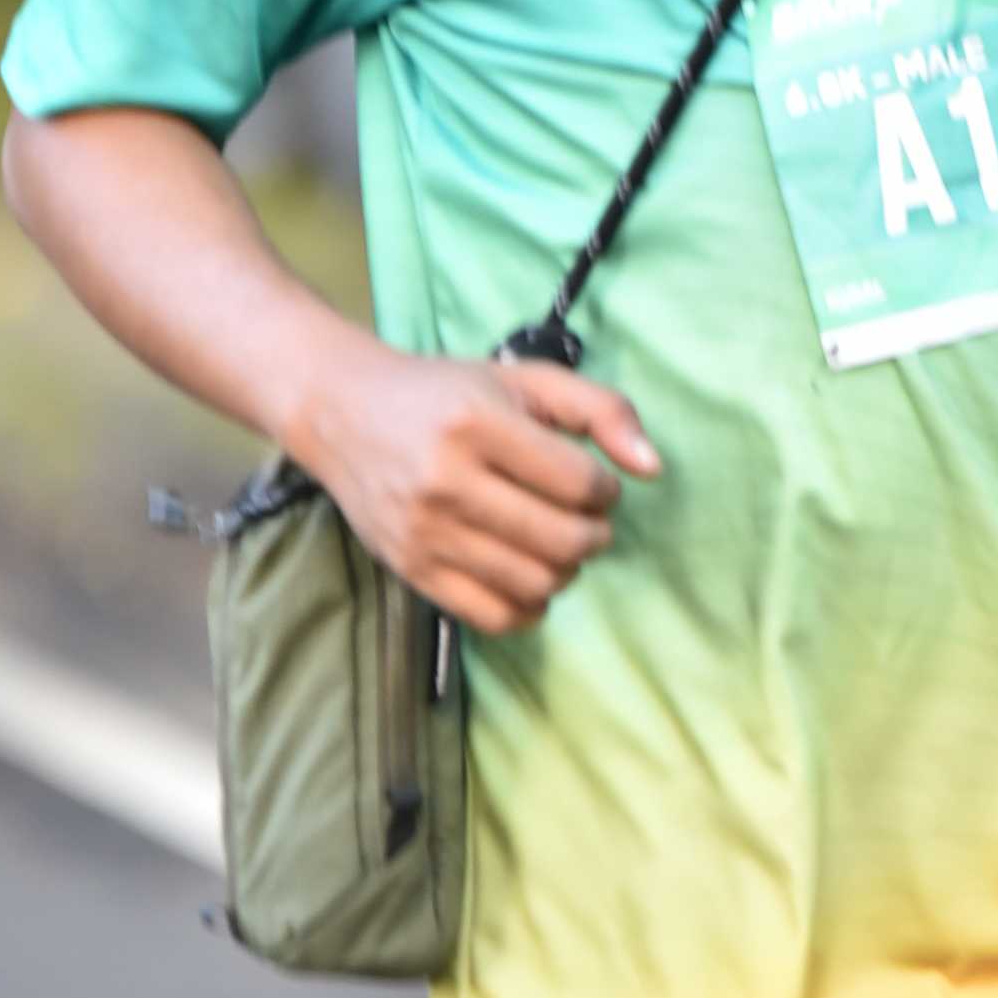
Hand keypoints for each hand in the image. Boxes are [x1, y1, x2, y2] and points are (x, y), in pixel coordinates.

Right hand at [312, 347, 661, 636]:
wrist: (343, 412)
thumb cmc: (445, 392)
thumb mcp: (525, 380)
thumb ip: (601, 409)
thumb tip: (653, 468)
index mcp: (477, 425)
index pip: (579, 484)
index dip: (607, 491)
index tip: (597, 485)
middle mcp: (446, 481)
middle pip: (562, 541)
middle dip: (595, 536)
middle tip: (587, 520)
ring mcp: (425, 533)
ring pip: (534, 584)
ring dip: (566, 571)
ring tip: (558, 544)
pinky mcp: (411, 570)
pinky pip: (493, 617)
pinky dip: (529, 606)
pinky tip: (529, 575)